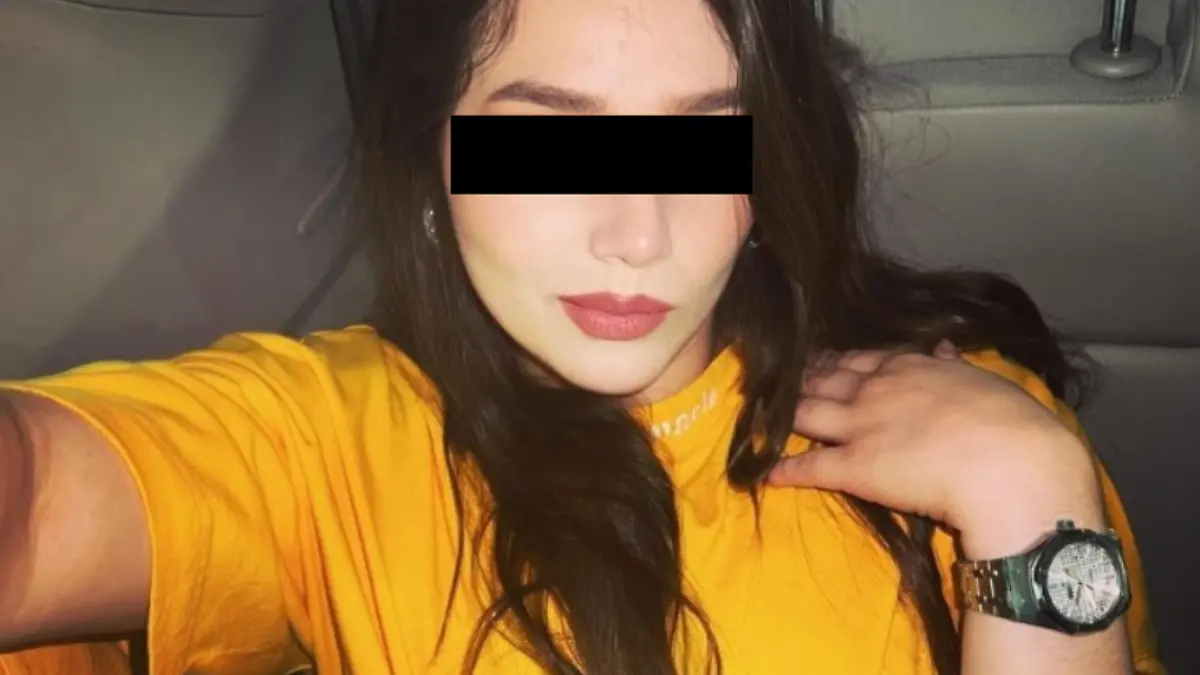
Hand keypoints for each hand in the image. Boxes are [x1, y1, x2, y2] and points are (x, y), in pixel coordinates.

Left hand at [768, 341, 1103, 546]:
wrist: (1011, 466)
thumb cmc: (1014, 425)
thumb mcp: (985, 381)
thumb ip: (956, 366)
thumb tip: (944, 349)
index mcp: (912, 367)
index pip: (862, 359)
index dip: (837, 361)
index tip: (822, 361)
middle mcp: (877, 389)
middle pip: (825, 379)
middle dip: (800, 380)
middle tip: (777, 383)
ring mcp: (861, 426)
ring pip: (808, 413)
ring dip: (783, 414)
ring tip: (762, 416)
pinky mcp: (853, 466)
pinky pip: (810, 467)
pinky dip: (785, 470)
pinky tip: (766, 473)